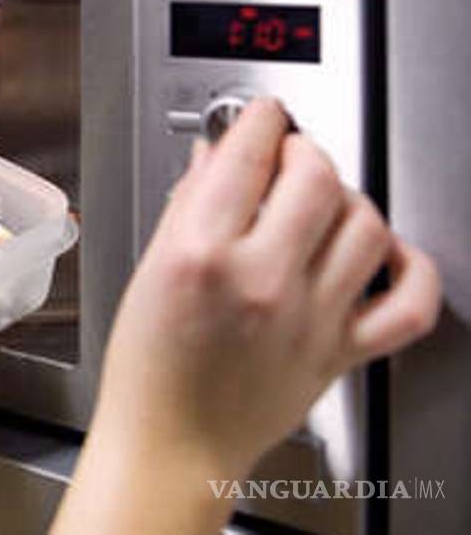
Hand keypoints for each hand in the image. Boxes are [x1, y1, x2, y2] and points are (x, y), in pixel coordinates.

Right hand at [52, 99, 440, 534]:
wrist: (172, 446)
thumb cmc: (149, 372)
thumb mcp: (149, 272)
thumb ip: (188, 208)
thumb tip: (214, 160)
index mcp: (199, 255)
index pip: (247, 153)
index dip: (258, 119)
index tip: (261, 117)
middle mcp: (262, 280)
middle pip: (316, 177)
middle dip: (303, 151)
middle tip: (289, 157)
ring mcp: (309, 317)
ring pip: (365, 223)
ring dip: (347, 198)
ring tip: (324, 202)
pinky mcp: (342, 352)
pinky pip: (410, 302)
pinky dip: (412, 268)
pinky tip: (386, 253)